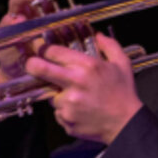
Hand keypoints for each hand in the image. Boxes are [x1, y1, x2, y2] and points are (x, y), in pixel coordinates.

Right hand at [0, 0, 71, 82]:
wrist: (30, 70)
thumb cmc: (47, 48)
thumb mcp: (59, 30)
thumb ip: (66, 17)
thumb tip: (80, 6)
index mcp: (40, 0)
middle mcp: (26, 5)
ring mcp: (14, 17)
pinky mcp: (6, 33)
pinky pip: (6, 21)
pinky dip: (13, 19)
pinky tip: (21, 20)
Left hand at [25, 33, 141, 144]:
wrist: (125, 123)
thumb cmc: (123, 93)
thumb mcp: (122, 63)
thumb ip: (109, 45)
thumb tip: (98, 35)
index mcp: (87, 66)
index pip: (54, 52)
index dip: (45, 50)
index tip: (44, 52)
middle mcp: (75, 83)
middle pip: (41, 69)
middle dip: (32, 65)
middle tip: (31, 65)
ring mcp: (68, 103)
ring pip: (52, 96)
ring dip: (60, 95)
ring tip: (79, 97)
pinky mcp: (66, 119)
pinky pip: (59, 112)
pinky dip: (66, 111)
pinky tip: (81, 110)